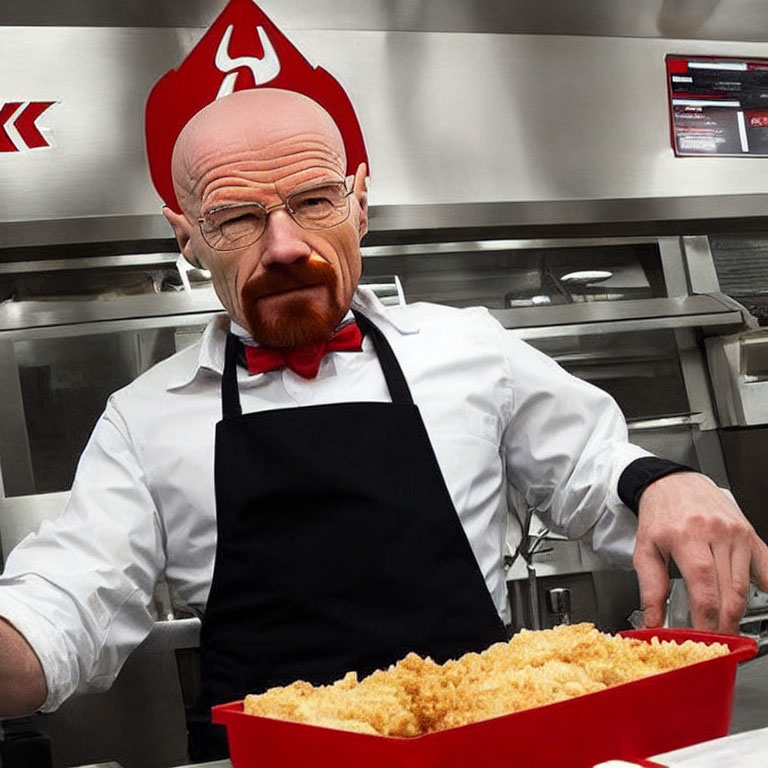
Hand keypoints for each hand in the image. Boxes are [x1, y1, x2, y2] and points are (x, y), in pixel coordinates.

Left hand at [633, 472, 767, 632]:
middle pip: (728, 590)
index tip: (701, 637)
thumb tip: (654, 621)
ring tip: (727, 630)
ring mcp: (737, 533)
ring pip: (745, 584)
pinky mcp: (750, 534)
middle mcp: (716, 533)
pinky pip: (766, 567)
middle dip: (724, 623)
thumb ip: (650, 587)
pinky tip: (758, 605)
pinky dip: (765, 588)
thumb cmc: (659, 514)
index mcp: (686, 536)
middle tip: (716, 642)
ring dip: (738, 612)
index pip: (703, 586)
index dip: (705, 618)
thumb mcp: (644, 548)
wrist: (673, 483)